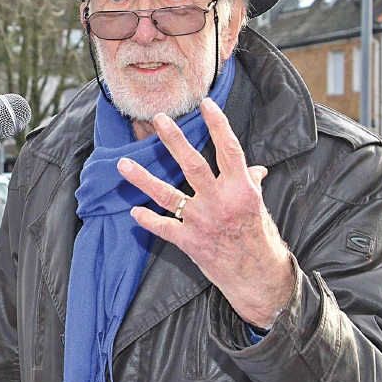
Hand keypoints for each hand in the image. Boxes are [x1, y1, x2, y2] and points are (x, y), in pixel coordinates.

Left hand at [121, 97, 293, 328]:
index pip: (230, 150)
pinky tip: (134, 212)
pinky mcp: (190, 242)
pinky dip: (148, 219)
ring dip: (143, 179)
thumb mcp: (259, 206)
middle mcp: (221, 202)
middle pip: (194, 165)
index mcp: (242, 189)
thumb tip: (255, 167)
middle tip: (159, 118)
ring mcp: (202, 222)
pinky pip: (164, 227)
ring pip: (168, 195)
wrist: (258, 277)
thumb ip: (250, 183)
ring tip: (122, 164)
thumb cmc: (258, 237)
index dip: (219, 125)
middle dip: (174, 141)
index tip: (206, 104)